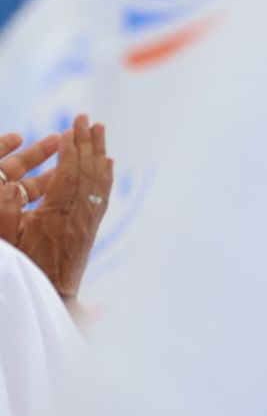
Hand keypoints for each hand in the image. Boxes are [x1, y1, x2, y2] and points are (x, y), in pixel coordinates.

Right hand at [0, 115, 112, 300]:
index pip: (69, 173)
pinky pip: (102, 194)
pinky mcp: (92, 228)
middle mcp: (79, 214)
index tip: (72, 127)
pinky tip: (108, 163)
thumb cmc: (25, 266)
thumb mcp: (8, 238)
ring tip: (100, 130)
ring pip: (99, 179)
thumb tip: (13, 185)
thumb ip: (7, 211)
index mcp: (58, 214)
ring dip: (99, 152)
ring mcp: (89, 220)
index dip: (71, 149)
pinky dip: (106, 174)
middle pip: (88, 170)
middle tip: (87, 118)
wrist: (52, 297)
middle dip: (87, 142)